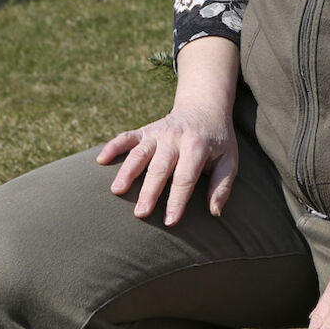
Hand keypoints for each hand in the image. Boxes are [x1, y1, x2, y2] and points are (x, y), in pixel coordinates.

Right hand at [96, 99, 237, 224]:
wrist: (205, 107)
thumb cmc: (218, 140)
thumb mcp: (229, 160)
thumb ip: (222, 185)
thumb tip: (215, 212)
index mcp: (198, 146)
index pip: (185, 178)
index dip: (177, 200)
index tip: (169, 221)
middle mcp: (176, 138)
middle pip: (160, 168)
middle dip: (150, 191)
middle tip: (140, 214)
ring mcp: (158, 132)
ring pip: (140, 153)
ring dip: (127, 171)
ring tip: (116, 191)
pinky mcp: (146, 130)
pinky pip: (127, 136)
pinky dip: (113, 146)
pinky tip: (101, 160)